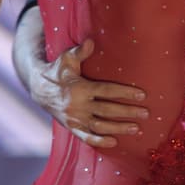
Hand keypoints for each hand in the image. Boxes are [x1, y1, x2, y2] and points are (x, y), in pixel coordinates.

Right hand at [29, 38, 147, 147]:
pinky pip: (86, 137)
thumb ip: (80, 51)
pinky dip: (100, 141)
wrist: (38, 89)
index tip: (142, 95)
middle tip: (145, 113)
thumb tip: (91, 41)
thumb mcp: (66, 59)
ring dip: (119, 128)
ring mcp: (75, 118)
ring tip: (136, 128)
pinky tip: (114, 142)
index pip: (106, 90)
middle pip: (107, 110)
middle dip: (128, 112)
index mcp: (79, 87)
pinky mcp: (71, 127)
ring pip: (100, 126)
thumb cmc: (57, 71)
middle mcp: (77, 105)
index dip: (125, 93)